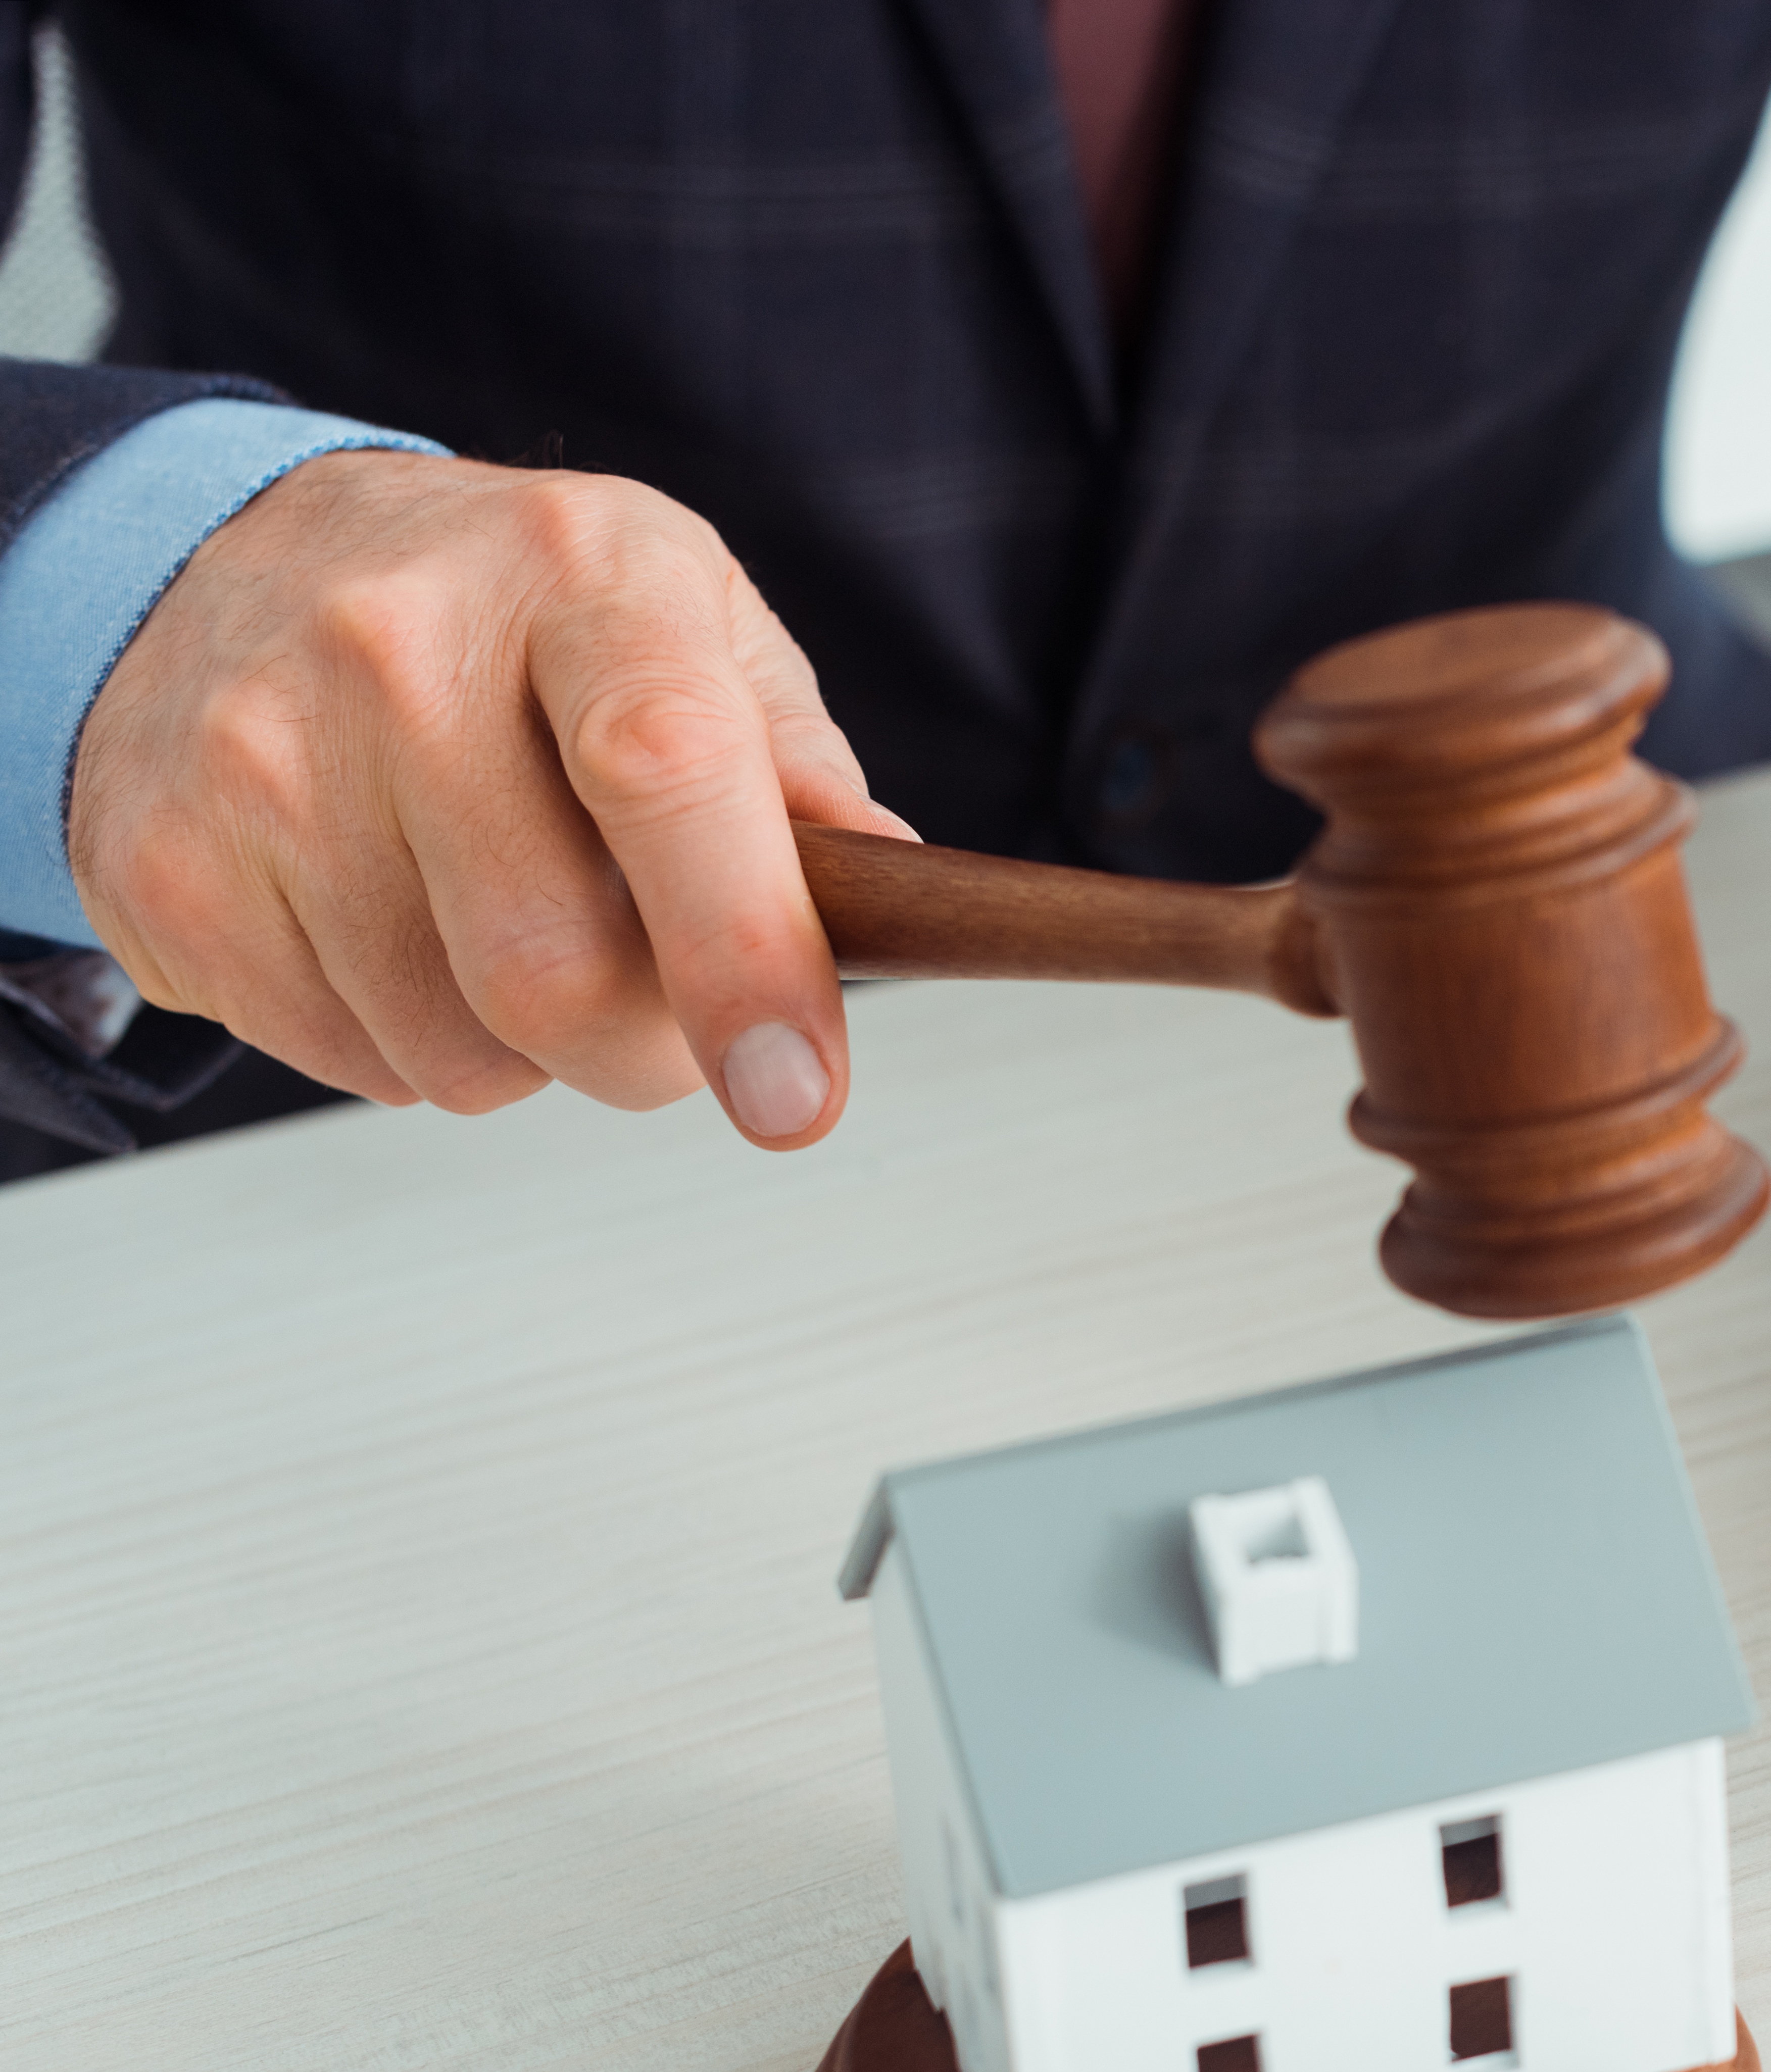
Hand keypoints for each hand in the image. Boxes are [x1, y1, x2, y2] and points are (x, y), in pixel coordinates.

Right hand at [69, 450, 910, 1145]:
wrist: (248, 557)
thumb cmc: (511, 614)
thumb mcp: (690, 627)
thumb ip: (798, 769)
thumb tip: (884, 897)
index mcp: (579, 578)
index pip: (669, 771)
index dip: (744, 957)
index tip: (794, 1094)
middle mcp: (398, 646)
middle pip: (558, 968)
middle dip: (645, 1046)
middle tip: (656, 1002)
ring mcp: (261, 754)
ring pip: (455, 1048)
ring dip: (521, 1046)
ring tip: (498, 916)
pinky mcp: (165, 862)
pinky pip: (344, 1058)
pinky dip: (405, 1040)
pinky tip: (394, 922)